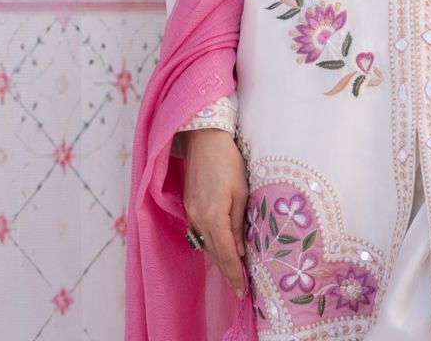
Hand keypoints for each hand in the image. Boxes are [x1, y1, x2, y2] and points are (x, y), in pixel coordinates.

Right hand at [182, 129, 249, 298]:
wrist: (204, 139)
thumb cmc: (228, 161)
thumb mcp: (241, 192)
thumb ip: (238, 223)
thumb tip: (239, 251)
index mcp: (213, 218)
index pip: (225, 255)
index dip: (234, 275)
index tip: (242, 292)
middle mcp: (198, 220)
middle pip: (214, 254)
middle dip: (227, 271)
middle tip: (240, 287)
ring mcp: (190, 213)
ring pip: (205, 244)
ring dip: (219, 258)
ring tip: (233, 271)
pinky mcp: (188, 206)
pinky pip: (200, 232)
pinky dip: (211, 243)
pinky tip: (220, 246)